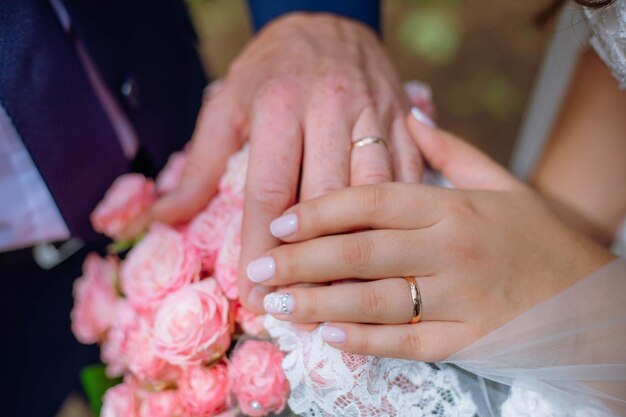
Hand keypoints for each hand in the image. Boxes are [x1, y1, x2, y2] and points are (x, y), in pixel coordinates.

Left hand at [153, 13, 420, 311]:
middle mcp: (330, 109)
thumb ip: (197, 166)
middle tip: (297, 309)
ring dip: (360, 250)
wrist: (331, 21)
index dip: (258, 249)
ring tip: (342, 295)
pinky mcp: (406, 122)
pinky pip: (408, 178)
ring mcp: (374, 115)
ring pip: (374, 194)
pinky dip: (399, 221)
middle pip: (324, 200)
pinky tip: (388, 256)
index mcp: (279, 105)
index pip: (268, 192)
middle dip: (310, 261)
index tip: (253, 294)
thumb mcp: (226, 105)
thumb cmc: (272, 68)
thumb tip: (163, 216)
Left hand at [245, 110, 613, 360]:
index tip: (278, 222)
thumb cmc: (537, 236)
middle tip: (259, 271)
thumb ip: (450, 151)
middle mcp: (450, 248)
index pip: (371, 201)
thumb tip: (410, 117)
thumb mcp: (500, 183)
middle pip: (360, 251)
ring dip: (318, 303)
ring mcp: (458, 297)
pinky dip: (364, 339)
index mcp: (451, 205)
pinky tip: (327, 336)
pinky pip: (405, 341)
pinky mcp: (466, 340)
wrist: (587, 297)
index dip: (318, 211)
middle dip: (300, 261)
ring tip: (277, 307)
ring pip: (374, 299)